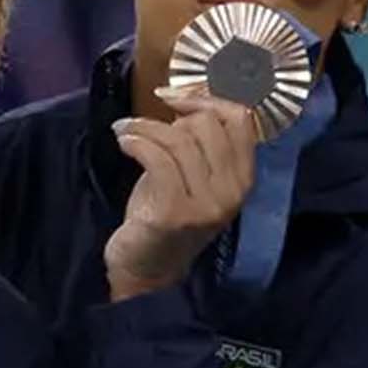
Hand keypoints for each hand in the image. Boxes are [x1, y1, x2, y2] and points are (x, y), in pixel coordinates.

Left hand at [104, 89, 259, 300]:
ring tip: (127, 131)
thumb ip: (200, 143)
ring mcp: (206, 205)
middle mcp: (232, 192)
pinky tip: (124, 142)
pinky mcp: (174, 213)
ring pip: (178, 139)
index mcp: (243, 179)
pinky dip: (136, 142)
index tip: (175, 97)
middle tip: (147, 127)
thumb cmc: (166, 215)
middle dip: (171, 118)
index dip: (206, 98)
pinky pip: (156, 158)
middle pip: (206, 125)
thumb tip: (186, 103)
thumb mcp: (194, 176)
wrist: (147, 270)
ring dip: (144, 127)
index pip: (240, 119)